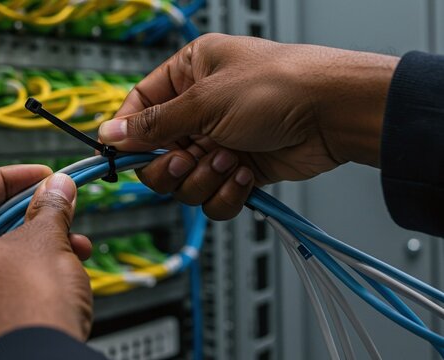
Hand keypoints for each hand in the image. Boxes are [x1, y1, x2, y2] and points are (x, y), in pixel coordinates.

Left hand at [0, 166, 92, 358]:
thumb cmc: (24, 313)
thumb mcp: (45, 242)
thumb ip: (49, 207)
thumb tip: (57, 188)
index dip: (9, 178)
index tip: (40, 176)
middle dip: (24, 215)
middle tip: (53, 206)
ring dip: (27, 246)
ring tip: (70, 246)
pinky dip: (13, 276)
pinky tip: (53, 274)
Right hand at [99, 34, 398, 219]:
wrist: (335, 114)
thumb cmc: (278, 86)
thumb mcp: (204, 101)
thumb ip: (154, 124)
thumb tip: (110, 132)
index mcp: (187, 75)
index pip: (140, 108)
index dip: (128, 135)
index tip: (119, 156)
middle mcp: (200, 110)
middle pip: (156, 155)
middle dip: (170, 166)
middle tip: (186, 159)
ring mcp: (219, 142)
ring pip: (183, 182)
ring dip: (203, 178)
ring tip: (229, 160)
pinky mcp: (239, 171)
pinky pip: (212, 198)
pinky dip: (226, 194)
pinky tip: (245, 174)